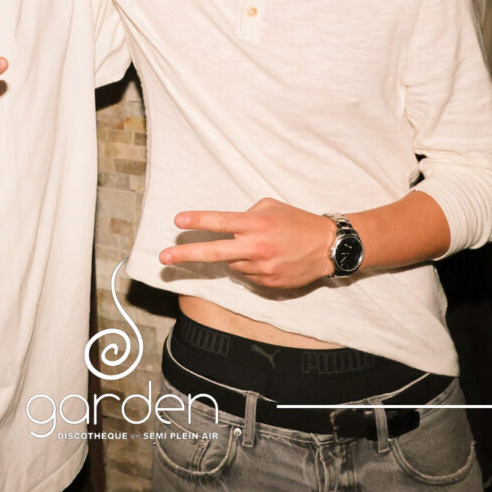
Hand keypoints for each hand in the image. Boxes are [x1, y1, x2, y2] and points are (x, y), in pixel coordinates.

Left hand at [159, 198, 337, 288]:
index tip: (178, 221)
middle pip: (214, 252)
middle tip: (163, 257)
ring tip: (261, 248)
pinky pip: (248, 275)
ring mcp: (262, 269)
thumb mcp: (272, 207)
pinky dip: (251, 266)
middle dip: (185, 254)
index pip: (221, 222)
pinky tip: (269, 259)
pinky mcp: (268, 284)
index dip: (198, 221)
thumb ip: (247, 215)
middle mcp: (256, 247)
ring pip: (232, 264)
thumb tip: (228, 227)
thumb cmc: (297, 222)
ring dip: (236, 256)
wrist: (327, 248)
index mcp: (257, 224)